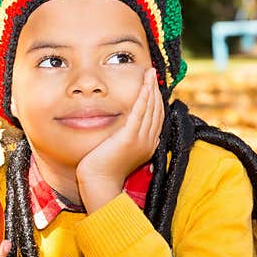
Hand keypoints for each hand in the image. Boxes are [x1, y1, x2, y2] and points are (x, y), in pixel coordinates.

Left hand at [76, 67, 164, 211]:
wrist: (99, 184)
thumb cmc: (103, 170)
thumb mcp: (119, 151)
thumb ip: (125, 138)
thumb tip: (123, 128)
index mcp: (148, 145)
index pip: (157, 117)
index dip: (156, 99)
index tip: (152, 85)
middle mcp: (148, 141)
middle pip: (157, 110)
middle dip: (155, 90)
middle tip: (153, 73)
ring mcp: (141, 139)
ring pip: (151, 108)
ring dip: (151, 88)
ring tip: (150, 73)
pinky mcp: (129, 137)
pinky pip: (140, 112)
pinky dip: (144, 96)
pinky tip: (145, 84)